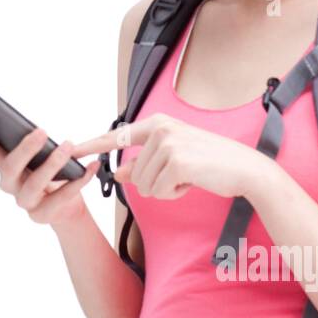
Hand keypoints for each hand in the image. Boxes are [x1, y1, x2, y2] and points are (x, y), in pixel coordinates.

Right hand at [0, 115, 99, 225]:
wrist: (64, 205)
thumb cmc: (48, 169)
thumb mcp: (39, 152)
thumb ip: (32, 140)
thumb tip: (39, 130)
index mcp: (1, 161)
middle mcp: (8, 182)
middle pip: (9, 167)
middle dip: (25, 149)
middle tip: (42, 131)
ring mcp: (23, 200)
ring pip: (33, 184)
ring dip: (52, 164)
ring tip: (68, 146)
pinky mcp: (41, 214)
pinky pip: (60, 197)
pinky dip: (78, 180)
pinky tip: (90, 167)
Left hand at [70, 113, 266, 200]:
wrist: (245, 169)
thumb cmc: (211, 163)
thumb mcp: (174, 158)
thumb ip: (144, 163)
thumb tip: (118, 173)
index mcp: (158, 123)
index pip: (117, 135)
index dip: (93, 145)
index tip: (72, 149)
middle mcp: (160, 129)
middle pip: (133, 173)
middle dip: (155, 182)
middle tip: (183, 174)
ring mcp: (168, 144)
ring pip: (144, 184)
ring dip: (165, 189)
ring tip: (189, 176)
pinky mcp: (176, 162)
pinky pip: (158, 191)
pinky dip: (174, 193)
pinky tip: (193, 182)